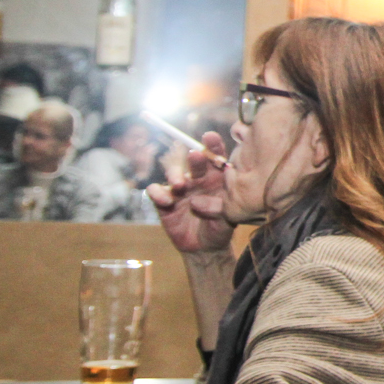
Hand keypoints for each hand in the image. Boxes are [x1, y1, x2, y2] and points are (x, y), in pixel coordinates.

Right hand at [147, 133, 232, 253]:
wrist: (205, 246)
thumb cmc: (220, 226)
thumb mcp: (228, 216)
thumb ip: (223, 205)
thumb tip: (212, 197)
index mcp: (217, 177)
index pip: (215, 157)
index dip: (213, 146)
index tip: (210, 137)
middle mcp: (198, 178)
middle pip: (193, 161)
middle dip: (195, 158)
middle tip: (195, 156)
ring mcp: (180, 188)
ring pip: (173, 172)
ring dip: (175, 174)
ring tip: (180, 184)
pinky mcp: (164, 201)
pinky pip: (156, 192)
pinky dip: (159, 193)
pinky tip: (166, 200)